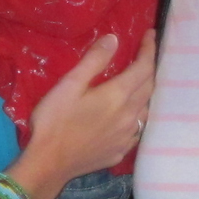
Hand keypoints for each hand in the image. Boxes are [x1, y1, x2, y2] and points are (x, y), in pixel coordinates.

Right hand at [16, 34, 154, 198]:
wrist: (48, 163)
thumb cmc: (54, 121)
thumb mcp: (69, 85)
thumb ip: (94, 60)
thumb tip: (114, 39)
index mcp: (118, 96)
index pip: (144, 67)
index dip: (148, 49)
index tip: (150, 34)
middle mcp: (130, 116)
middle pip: (149, 87)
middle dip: (149, 67)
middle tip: (144, 54)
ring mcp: (127, 136)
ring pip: (146, 108)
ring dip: (146, 91)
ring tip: (138, 81)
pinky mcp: (121, 151)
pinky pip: (138, 128)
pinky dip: (138, 114)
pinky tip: (129, 113)